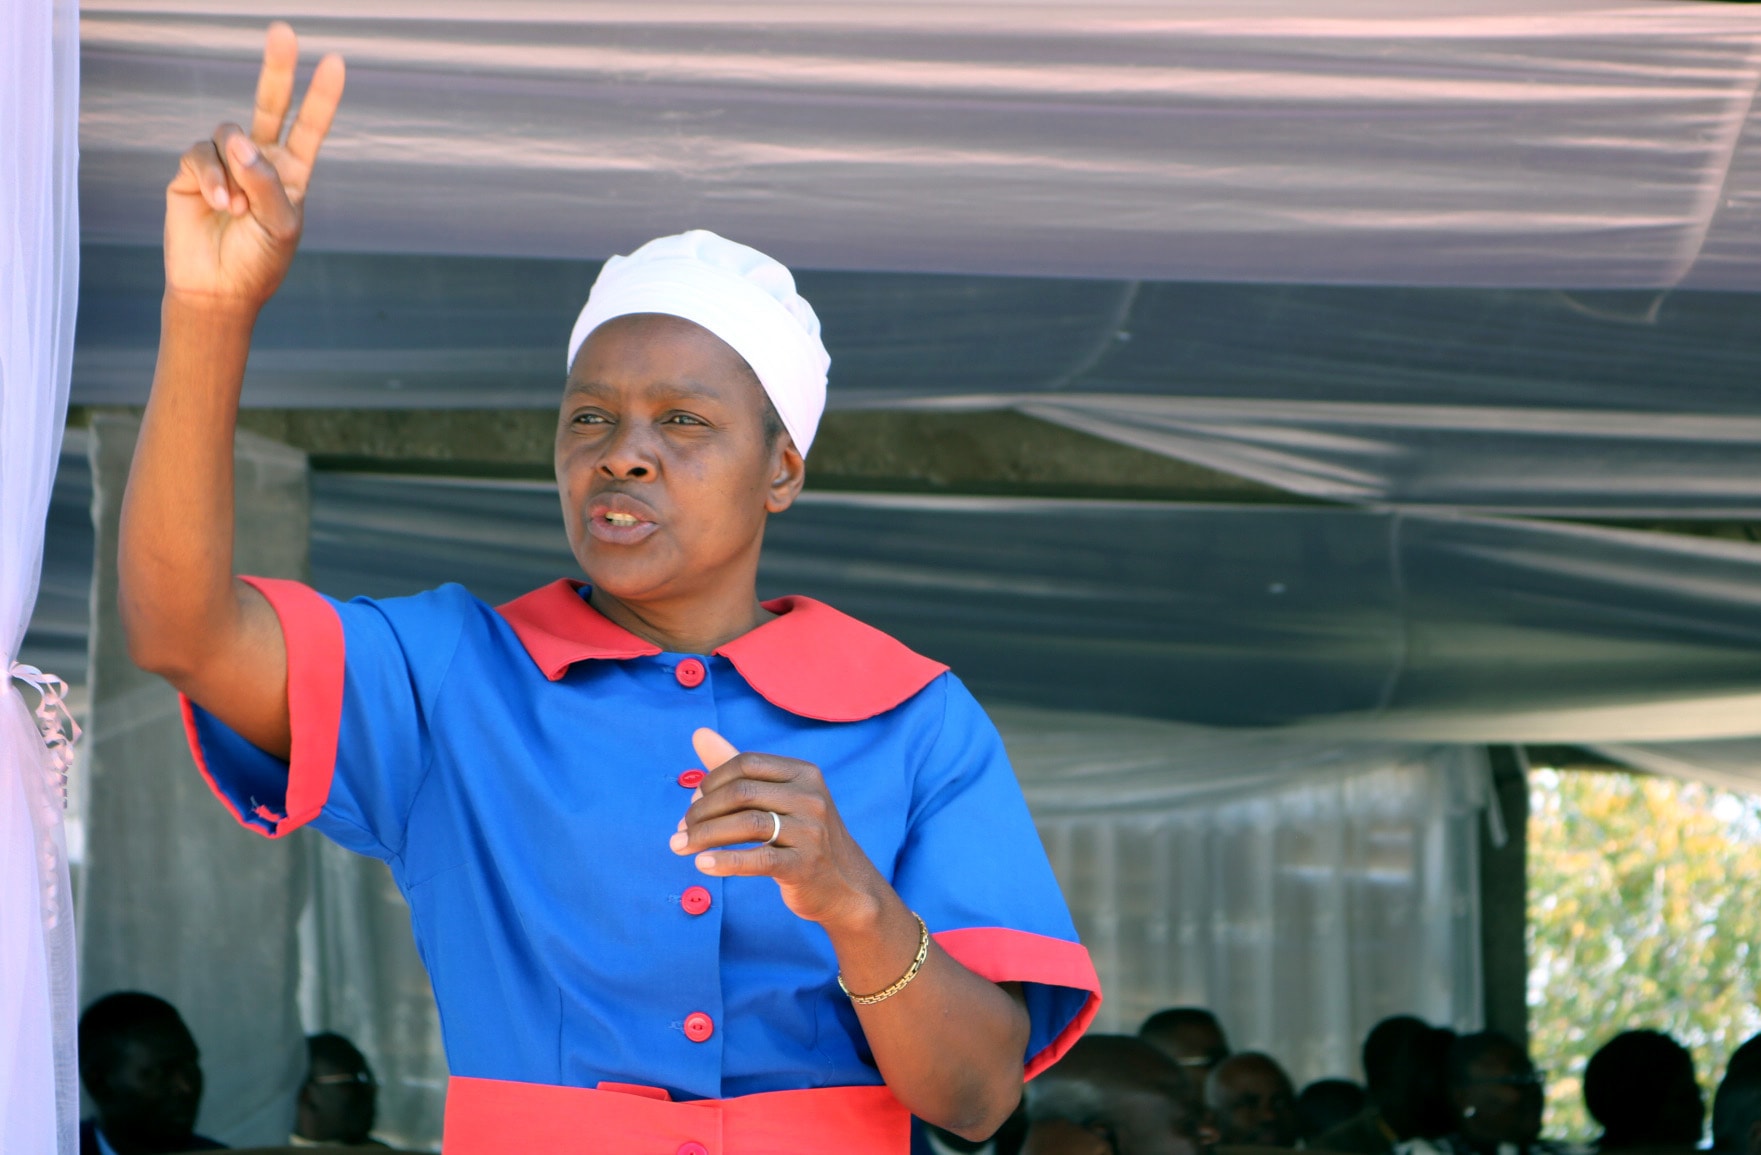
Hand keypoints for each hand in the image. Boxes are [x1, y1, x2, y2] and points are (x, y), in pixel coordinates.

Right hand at [164, 22, 344, 309]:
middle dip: (277, 69)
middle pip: (270, 104)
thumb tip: (239, 140)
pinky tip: (219, 204)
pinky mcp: (192, 170)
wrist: (218, 289)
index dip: (322, 97)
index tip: (337, 63)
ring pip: (228, 133)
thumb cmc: (258, 262)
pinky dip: (210, 178)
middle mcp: (260, 160)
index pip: (310, 128)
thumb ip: (266, 182)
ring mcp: (226, 162)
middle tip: (284, 32)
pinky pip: (200, 154)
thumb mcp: (278, 227)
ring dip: (233, 169)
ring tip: (235, 207)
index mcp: (292, 173)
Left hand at [671, 728, 889, 929]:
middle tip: (680, 830)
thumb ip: (737, 768)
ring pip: (746, 824)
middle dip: (701, 811)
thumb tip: (698, 733)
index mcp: (804, 773)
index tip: (693, 804)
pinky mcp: (805, 866)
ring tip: (680, 847)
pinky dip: (724, 862)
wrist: (845, 886)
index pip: (746, 764)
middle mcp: (811, 797)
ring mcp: (811, 832)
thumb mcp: (778, 798)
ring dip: (703, 835)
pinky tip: (702, 865)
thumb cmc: (802, 836)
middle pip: (742, 793)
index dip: (711, 781)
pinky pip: (757, 860)